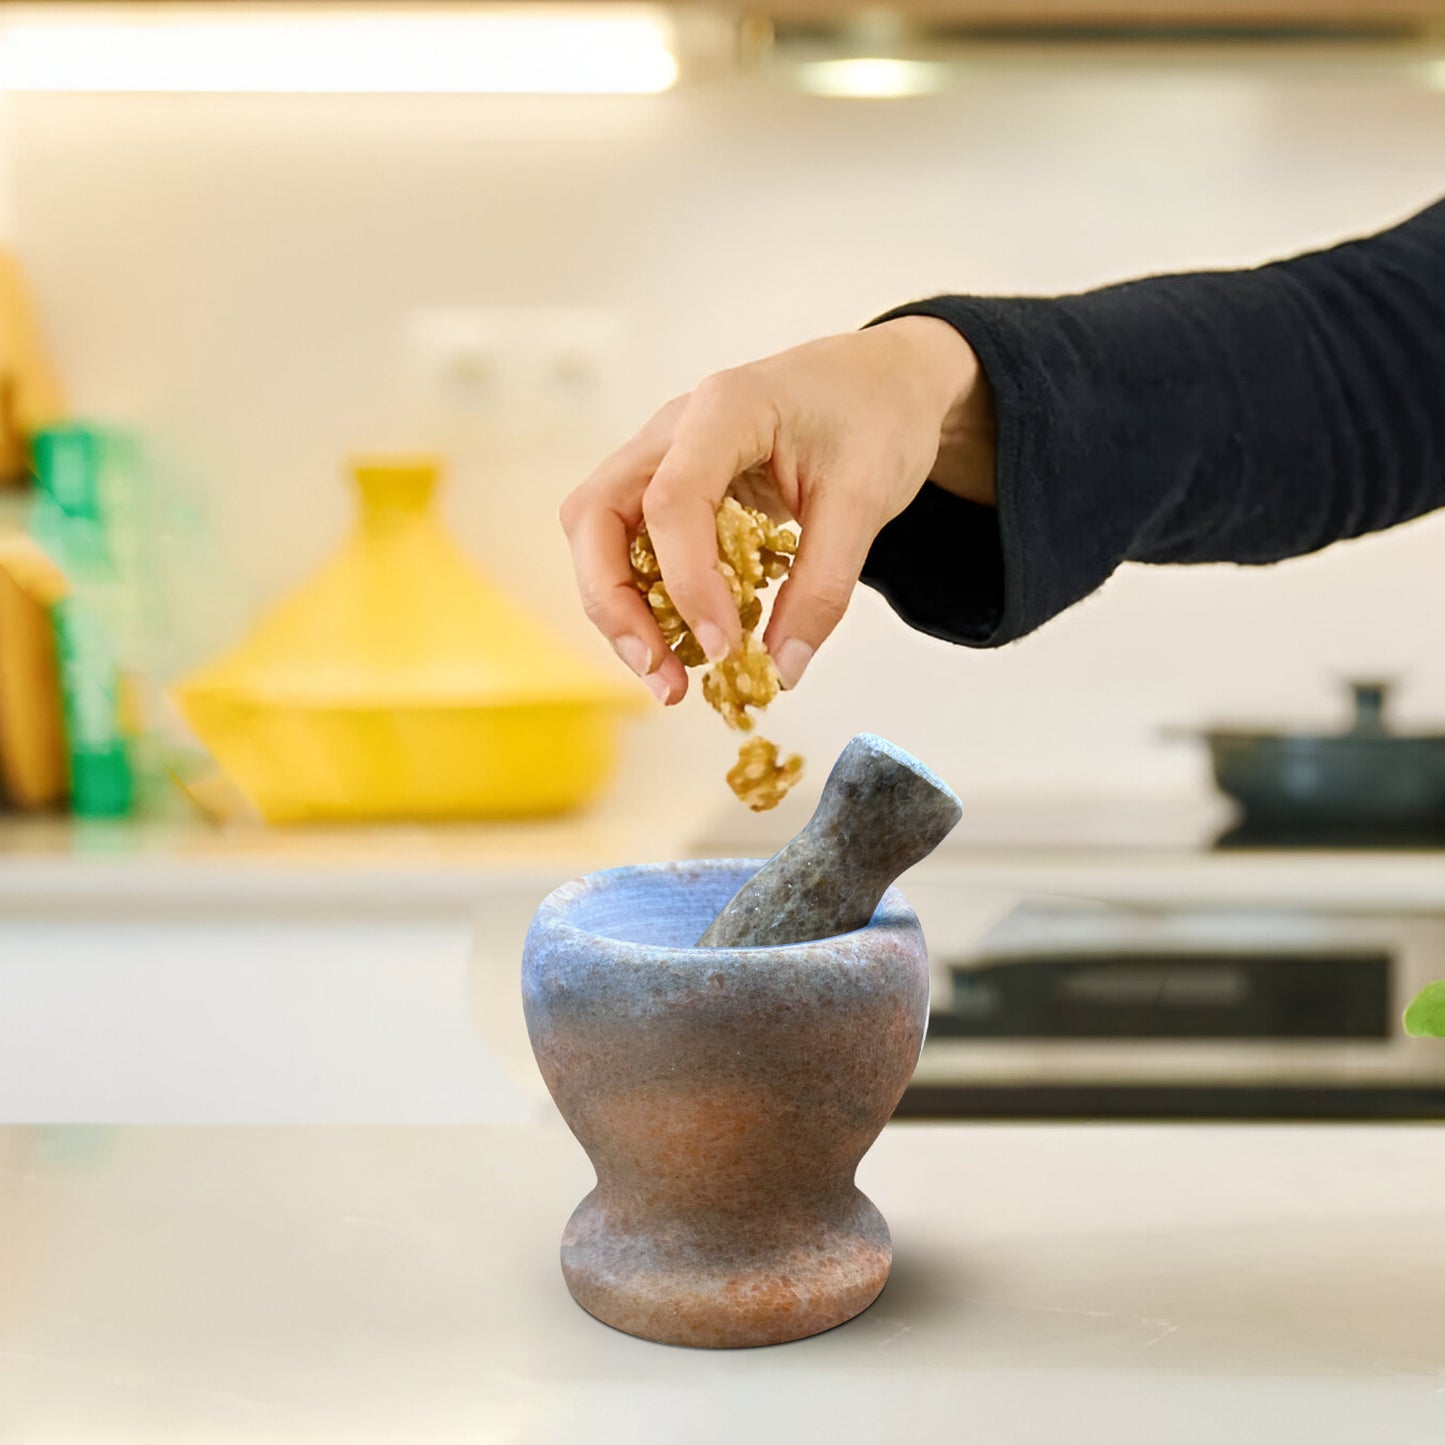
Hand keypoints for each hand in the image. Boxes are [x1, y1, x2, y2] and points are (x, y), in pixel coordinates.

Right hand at [559, 316, 993, 703]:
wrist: (884, 382)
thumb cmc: (875, 419)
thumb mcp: (867, 502)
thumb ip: (823, 587)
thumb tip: (781, 669)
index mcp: (725, 409)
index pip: (672, 500)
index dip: (688, 583)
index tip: (723, 647)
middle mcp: (673, 428)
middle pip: (596, 515)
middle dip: (616, 604)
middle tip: (661, 673)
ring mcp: (661, 455)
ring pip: (600, 535)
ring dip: (621, 611)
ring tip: (668, 676)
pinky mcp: (668, 487)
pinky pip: (632, 546)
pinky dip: (647, 599)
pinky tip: (684, 643)